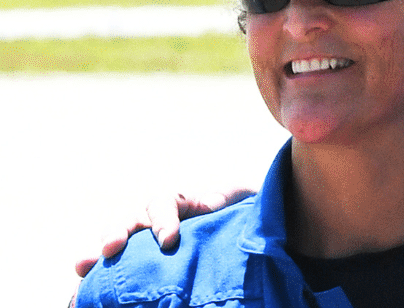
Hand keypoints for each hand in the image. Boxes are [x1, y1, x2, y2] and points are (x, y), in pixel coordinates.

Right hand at [74, 188, 255, 277]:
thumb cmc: (238, 210)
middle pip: (129, 220)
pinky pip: (116, 263)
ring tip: (83, 266)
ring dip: (96, 252)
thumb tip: (211, 205)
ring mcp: (143, 237)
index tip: (169, 241)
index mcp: (179, 200)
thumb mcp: (236, 198)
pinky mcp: (139, 258)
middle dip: (117, 233)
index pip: (163, 203)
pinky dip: (98, 273)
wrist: (240, 224)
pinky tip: (83, 284)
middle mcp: (154, 217)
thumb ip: (225, 199)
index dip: (163, 220)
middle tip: (110, 248)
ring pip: (115, 239)